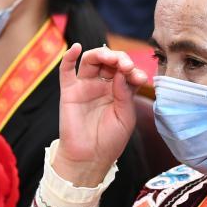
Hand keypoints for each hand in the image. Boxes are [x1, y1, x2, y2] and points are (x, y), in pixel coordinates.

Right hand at [53, 44, 148, 186]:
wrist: (90, 159)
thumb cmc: (110, 141)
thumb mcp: (125, 117)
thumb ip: (125, 93)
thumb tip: (121, 71)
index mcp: (120, 90)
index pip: (127, 71)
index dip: (133, 70)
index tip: (139, 78)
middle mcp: (103, 85)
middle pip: (110, 62)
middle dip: (119, 59)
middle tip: (125, 65)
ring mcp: (85, 86)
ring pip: (91, 61)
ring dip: (101, 54)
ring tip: (110, 58)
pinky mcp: (69, 91)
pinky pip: (66, 70)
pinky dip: (69, 56)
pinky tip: (76, 48)